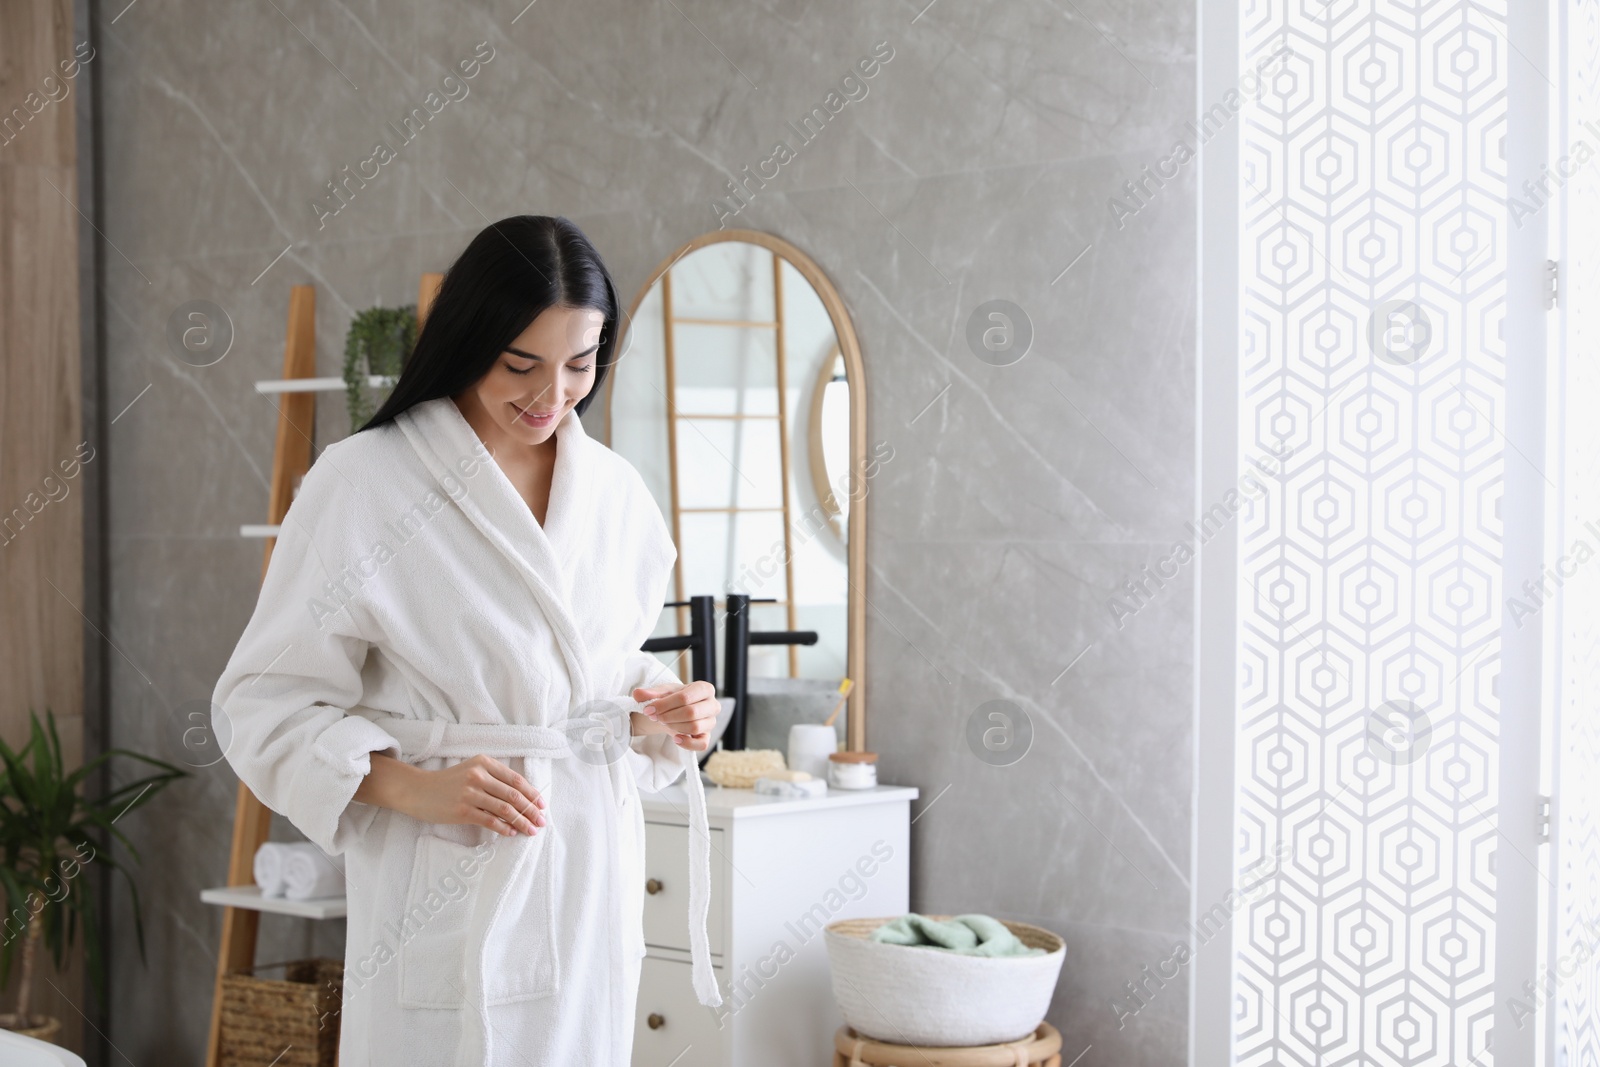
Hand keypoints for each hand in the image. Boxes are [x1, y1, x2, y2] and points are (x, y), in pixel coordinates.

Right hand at [374, 753, 546, 836]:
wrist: (417, 790)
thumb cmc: (447, 783)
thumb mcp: (471, 770)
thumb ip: (493, 778)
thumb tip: (520, 797)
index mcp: (484, 763)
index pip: (515, 780)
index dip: (532, 794)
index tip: (542, 805)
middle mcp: (478, 775)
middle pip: (513, 795)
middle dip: (531, 810)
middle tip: (541, 821)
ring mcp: (470, 793)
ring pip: (504, 809)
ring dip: (521, 821)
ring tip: (530, 830)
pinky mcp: (462, 810)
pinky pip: (489, 820)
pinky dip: (503, 828)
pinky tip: (511, 833)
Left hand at [633, 681, 718, 751]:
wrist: (676, 710)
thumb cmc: (673, 699)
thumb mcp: (661, 693)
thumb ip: (650, 693)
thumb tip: (637, 694)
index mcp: (704, 689)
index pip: (685, 697)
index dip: (664, 705)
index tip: (648, 709)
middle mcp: (713, 704)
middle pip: (691, 712)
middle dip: (668, 716)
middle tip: (655, 717)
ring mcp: (711, 722)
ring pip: (695, 727)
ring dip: (674, 726)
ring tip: (663, 723)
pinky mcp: (707, 737)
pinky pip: (702, 744)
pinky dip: (687, 743)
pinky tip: (675, 738)